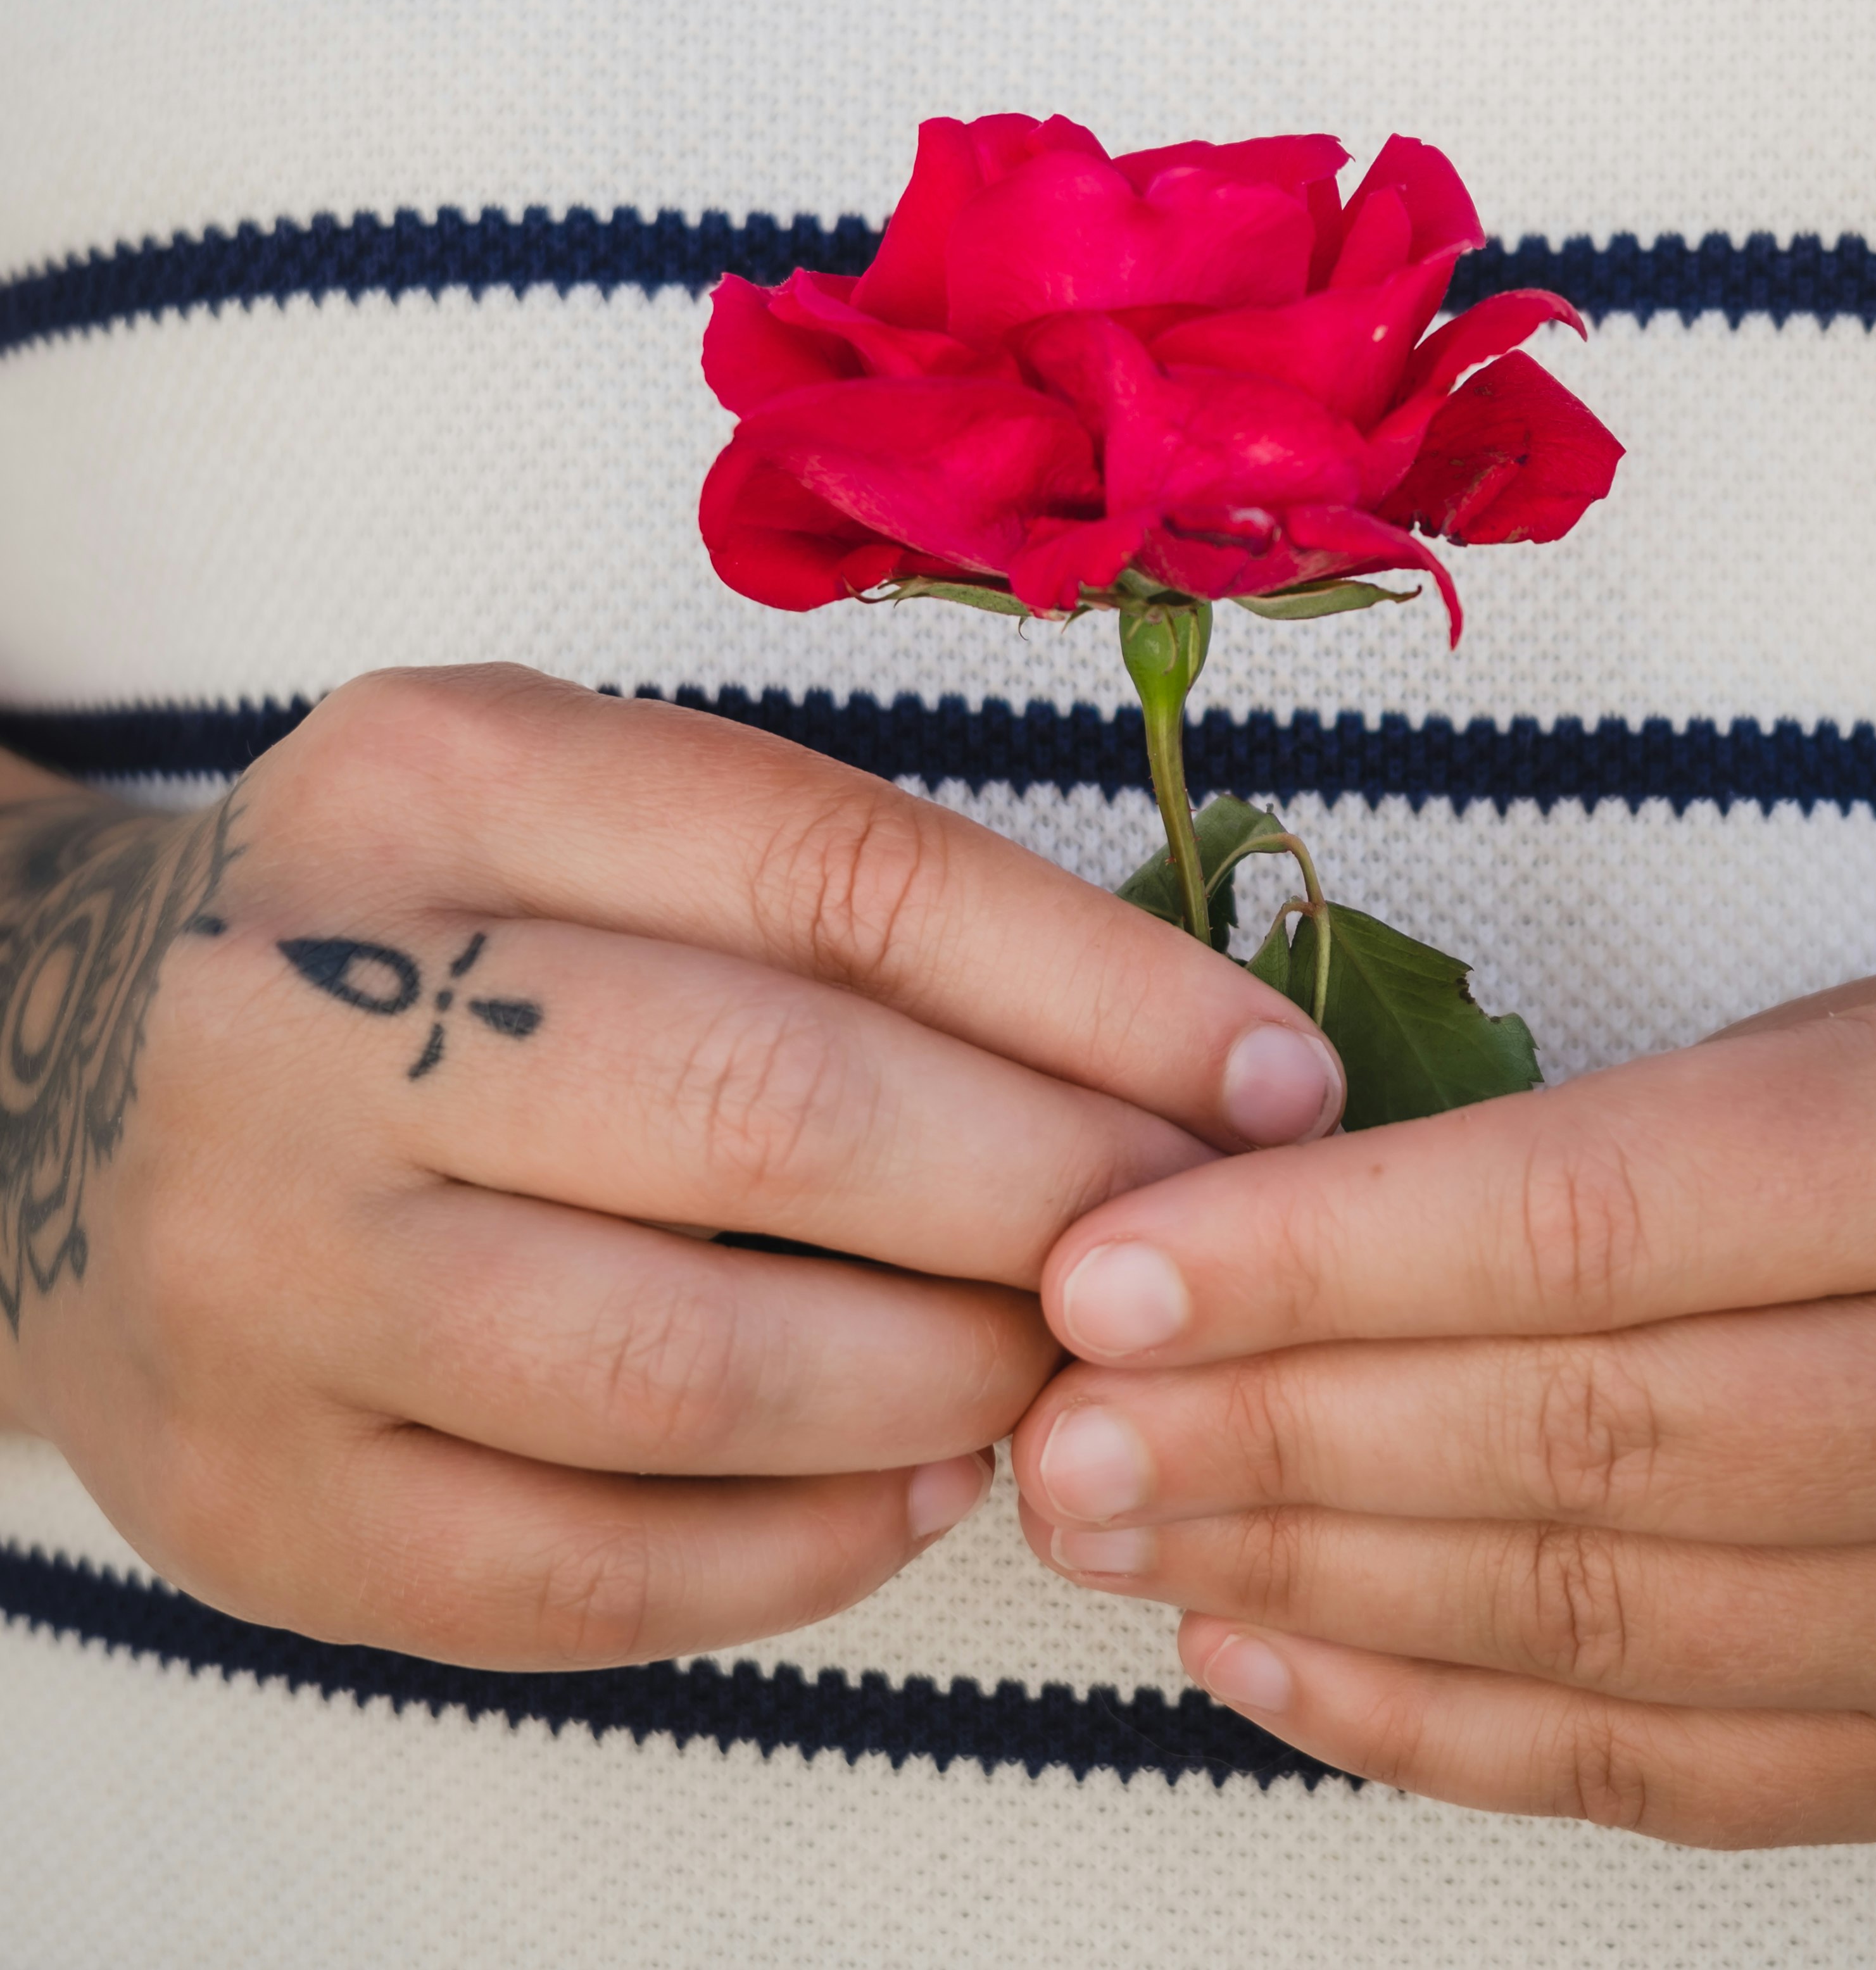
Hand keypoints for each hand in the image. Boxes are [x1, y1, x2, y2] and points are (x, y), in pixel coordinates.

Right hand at [0, 665, 1342, 1668]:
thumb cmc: (417, 935)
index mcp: (435, 782)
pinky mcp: (254, 1502)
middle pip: (772, 1115)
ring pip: (689, 1370)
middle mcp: (314, 1013)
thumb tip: (1178, 1055)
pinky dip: (804, 1551)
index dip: (1095, 989)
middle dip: (1048, 1194)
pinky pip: (585, 1576)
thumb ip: (834, 897)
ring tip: (1061, 1363)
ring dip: (945, 1382)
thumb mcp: (585, 809)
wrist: (51, 1093)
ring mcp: (264, 1275)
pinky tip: (916, 1490)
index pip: (832, 874)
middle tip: (1195, 1243)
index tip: (1270, 1074)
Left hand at [1013, 936, 1875, 1842]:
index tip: (1104, 1270)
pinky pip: (1681, 1769)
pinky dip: (1449, 1727)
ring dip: (1317, 1590)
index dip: (1320, 1262)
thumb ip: (1604, 1156)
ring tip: (1112, 1534)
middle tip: (1050, 1432)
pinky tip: (1271, 1658)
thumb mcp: (1875, 1038)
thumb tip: (1270, 1254)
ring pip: (1609, 1627)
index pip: (1594, 1225)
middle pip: (1583, 1445)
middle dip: (1272, 1442)